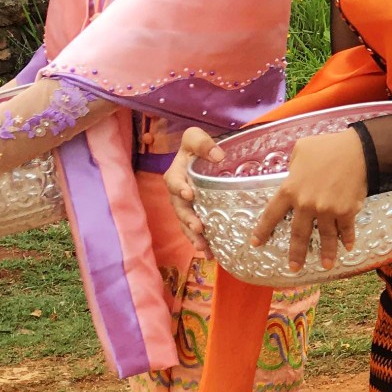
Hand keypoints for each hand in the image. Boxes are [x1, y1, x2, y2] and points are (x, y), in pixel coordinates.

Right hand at [166, 126, 222, 249]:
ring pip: (186, 223)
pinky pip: (195, 231)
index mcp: (176, 174)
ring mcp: (186, 207)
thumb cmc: (198, 147)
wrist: (205, 158)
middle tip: (198, 226)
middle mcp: (178, 193)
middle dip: (188, 219)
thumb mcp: (196, 138)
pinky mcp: (195, 216)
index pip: (174, 181)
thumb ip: (202, 142)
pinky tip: (211, 254)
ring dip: (193, 236)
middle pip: (179, 208)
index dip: (179, 188)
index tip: (189, 194)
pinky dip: (202, 242)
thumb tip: (218, 156)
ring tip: (203, 246)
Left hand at [252, 128, 367, 272]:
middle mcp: (306, 204)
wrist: (357, 150)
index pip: (271, 214)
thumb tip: (293, 172)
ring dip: (326, 254)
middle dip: (295, 254)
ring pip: (324, 237)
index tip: (256, 243)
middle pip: (298, 234)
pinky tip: (347, 247)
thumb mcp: (300, 150)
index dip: (262, 230)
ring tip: (326, 265)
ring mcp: (327, 210)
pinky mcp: (346, 211)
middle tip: (293, 268)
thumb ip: (292, 166)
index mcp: (290, 189)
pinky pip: (345, 229)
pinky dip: (347, 239)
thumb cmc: (327, 147)